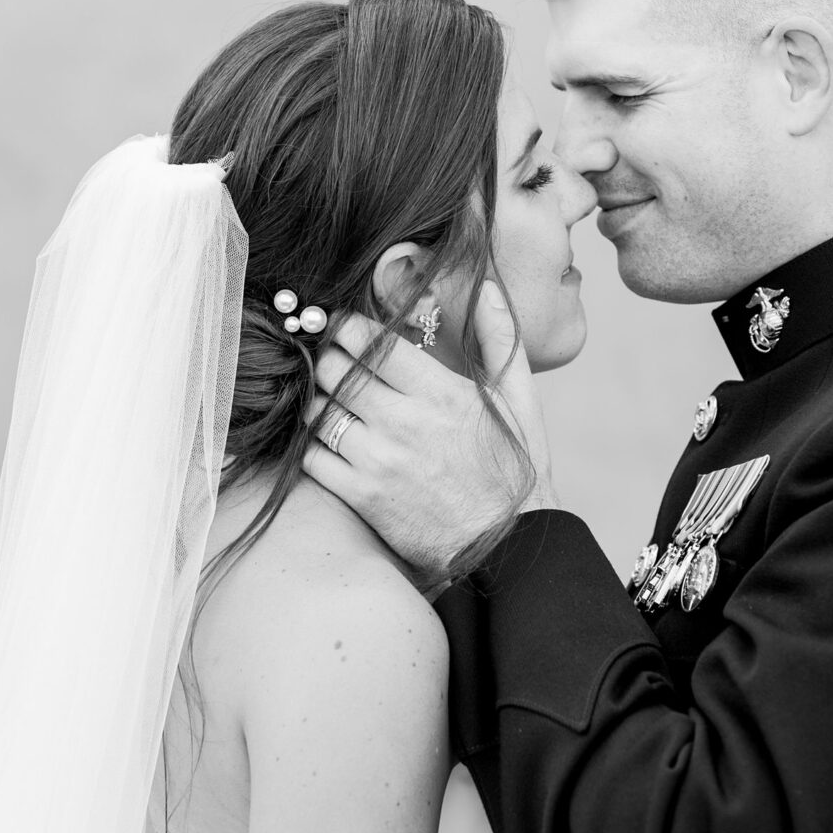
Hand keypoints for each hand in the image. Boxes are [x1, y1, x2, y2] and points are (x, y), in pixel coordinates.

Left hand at [303, 285, 554, 577]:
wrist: (510, 545)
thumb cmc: (514, 469)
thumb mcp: (519, 399)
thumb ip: (500, 338)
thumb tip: (488, 287)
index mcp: (440, 393)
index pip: (371, 342)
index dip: (350, 329)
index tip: (348, 330)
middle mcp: (404, 423)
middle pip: (335, 370)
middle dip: (329, 360)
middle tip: (334, 362)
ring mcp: (379, 462)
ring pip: (318, 413)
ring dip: (320, 403)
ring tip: (334, 404)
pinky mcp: (363, 498)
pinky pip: (313, 459)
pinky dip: (314, 447)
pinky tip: (333, 445)